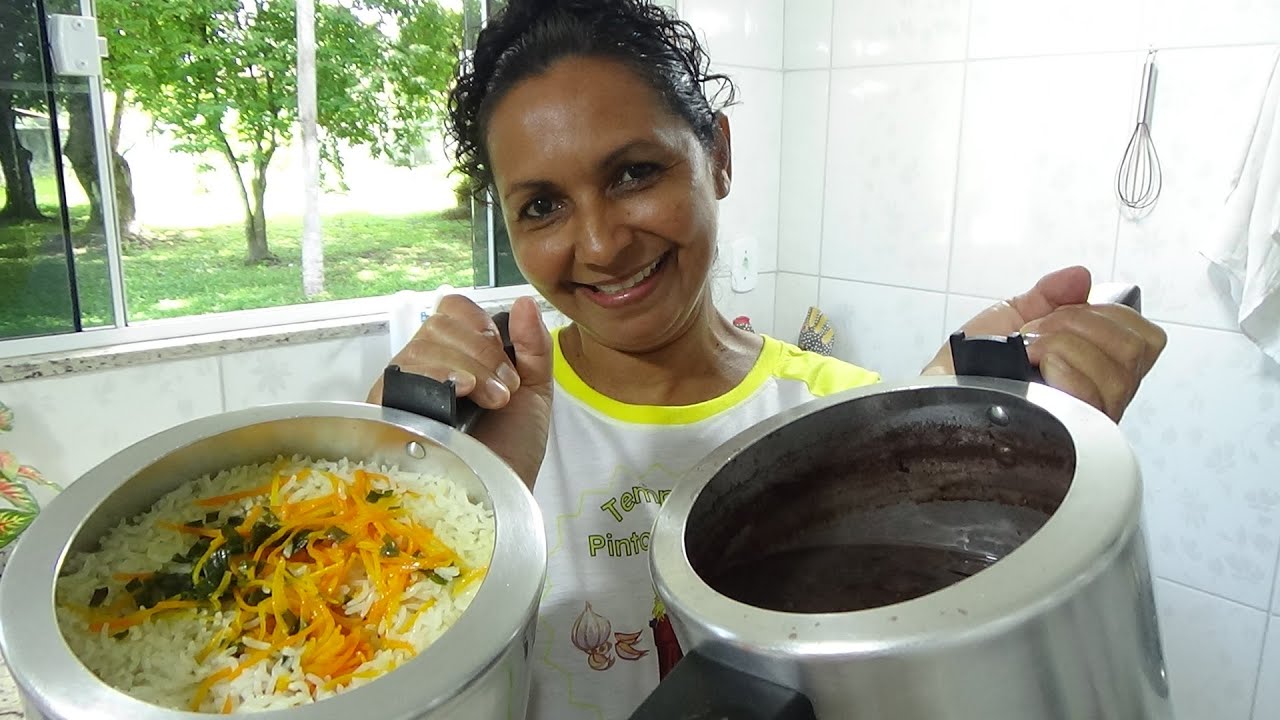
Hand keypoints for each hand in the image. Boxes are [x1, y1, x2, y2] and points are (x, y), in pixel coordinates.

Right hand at [367, 295, 553, 486]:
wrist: (502, 495)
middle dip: (481, 351)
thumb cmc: (513, 450)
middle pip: (438, 324)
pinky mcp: (388, 413)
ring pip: (422, 346)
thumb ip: (534, 345)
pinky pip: (403, 374)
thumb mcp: (535, 390)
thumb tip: (525, 302)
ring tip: (491, 401)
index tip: (505, 357)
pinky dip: (438, 374)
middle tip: (503, 390)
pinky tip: (461, 393)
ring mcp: (404, 391)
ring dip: (468, 366)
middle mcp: (425, 369)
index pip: (451, 311)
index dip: (478, 324)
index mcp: (457, 356)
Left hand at [922, 266, 1166, 420]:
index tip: (1064, 314)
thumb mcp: (1009, 319)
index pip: (1146, 340)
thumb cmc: (970, 368)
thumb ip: (1048, 295)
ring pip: (1115, 369)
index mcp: (1097, 370)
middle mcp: (1102, 399)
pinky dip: (1058, 362)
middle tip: (1035, 332)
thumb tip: (1081, 277)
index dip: (1111, 316)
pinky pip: (1089, 391)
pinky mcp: (1070, 437)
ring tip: (1025, 351)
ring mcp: (1088, 421)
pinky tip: (1028, 367)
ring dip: (1063, 344)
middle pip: (1134, 350)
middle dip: (1080, 324)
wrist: (936, 397)